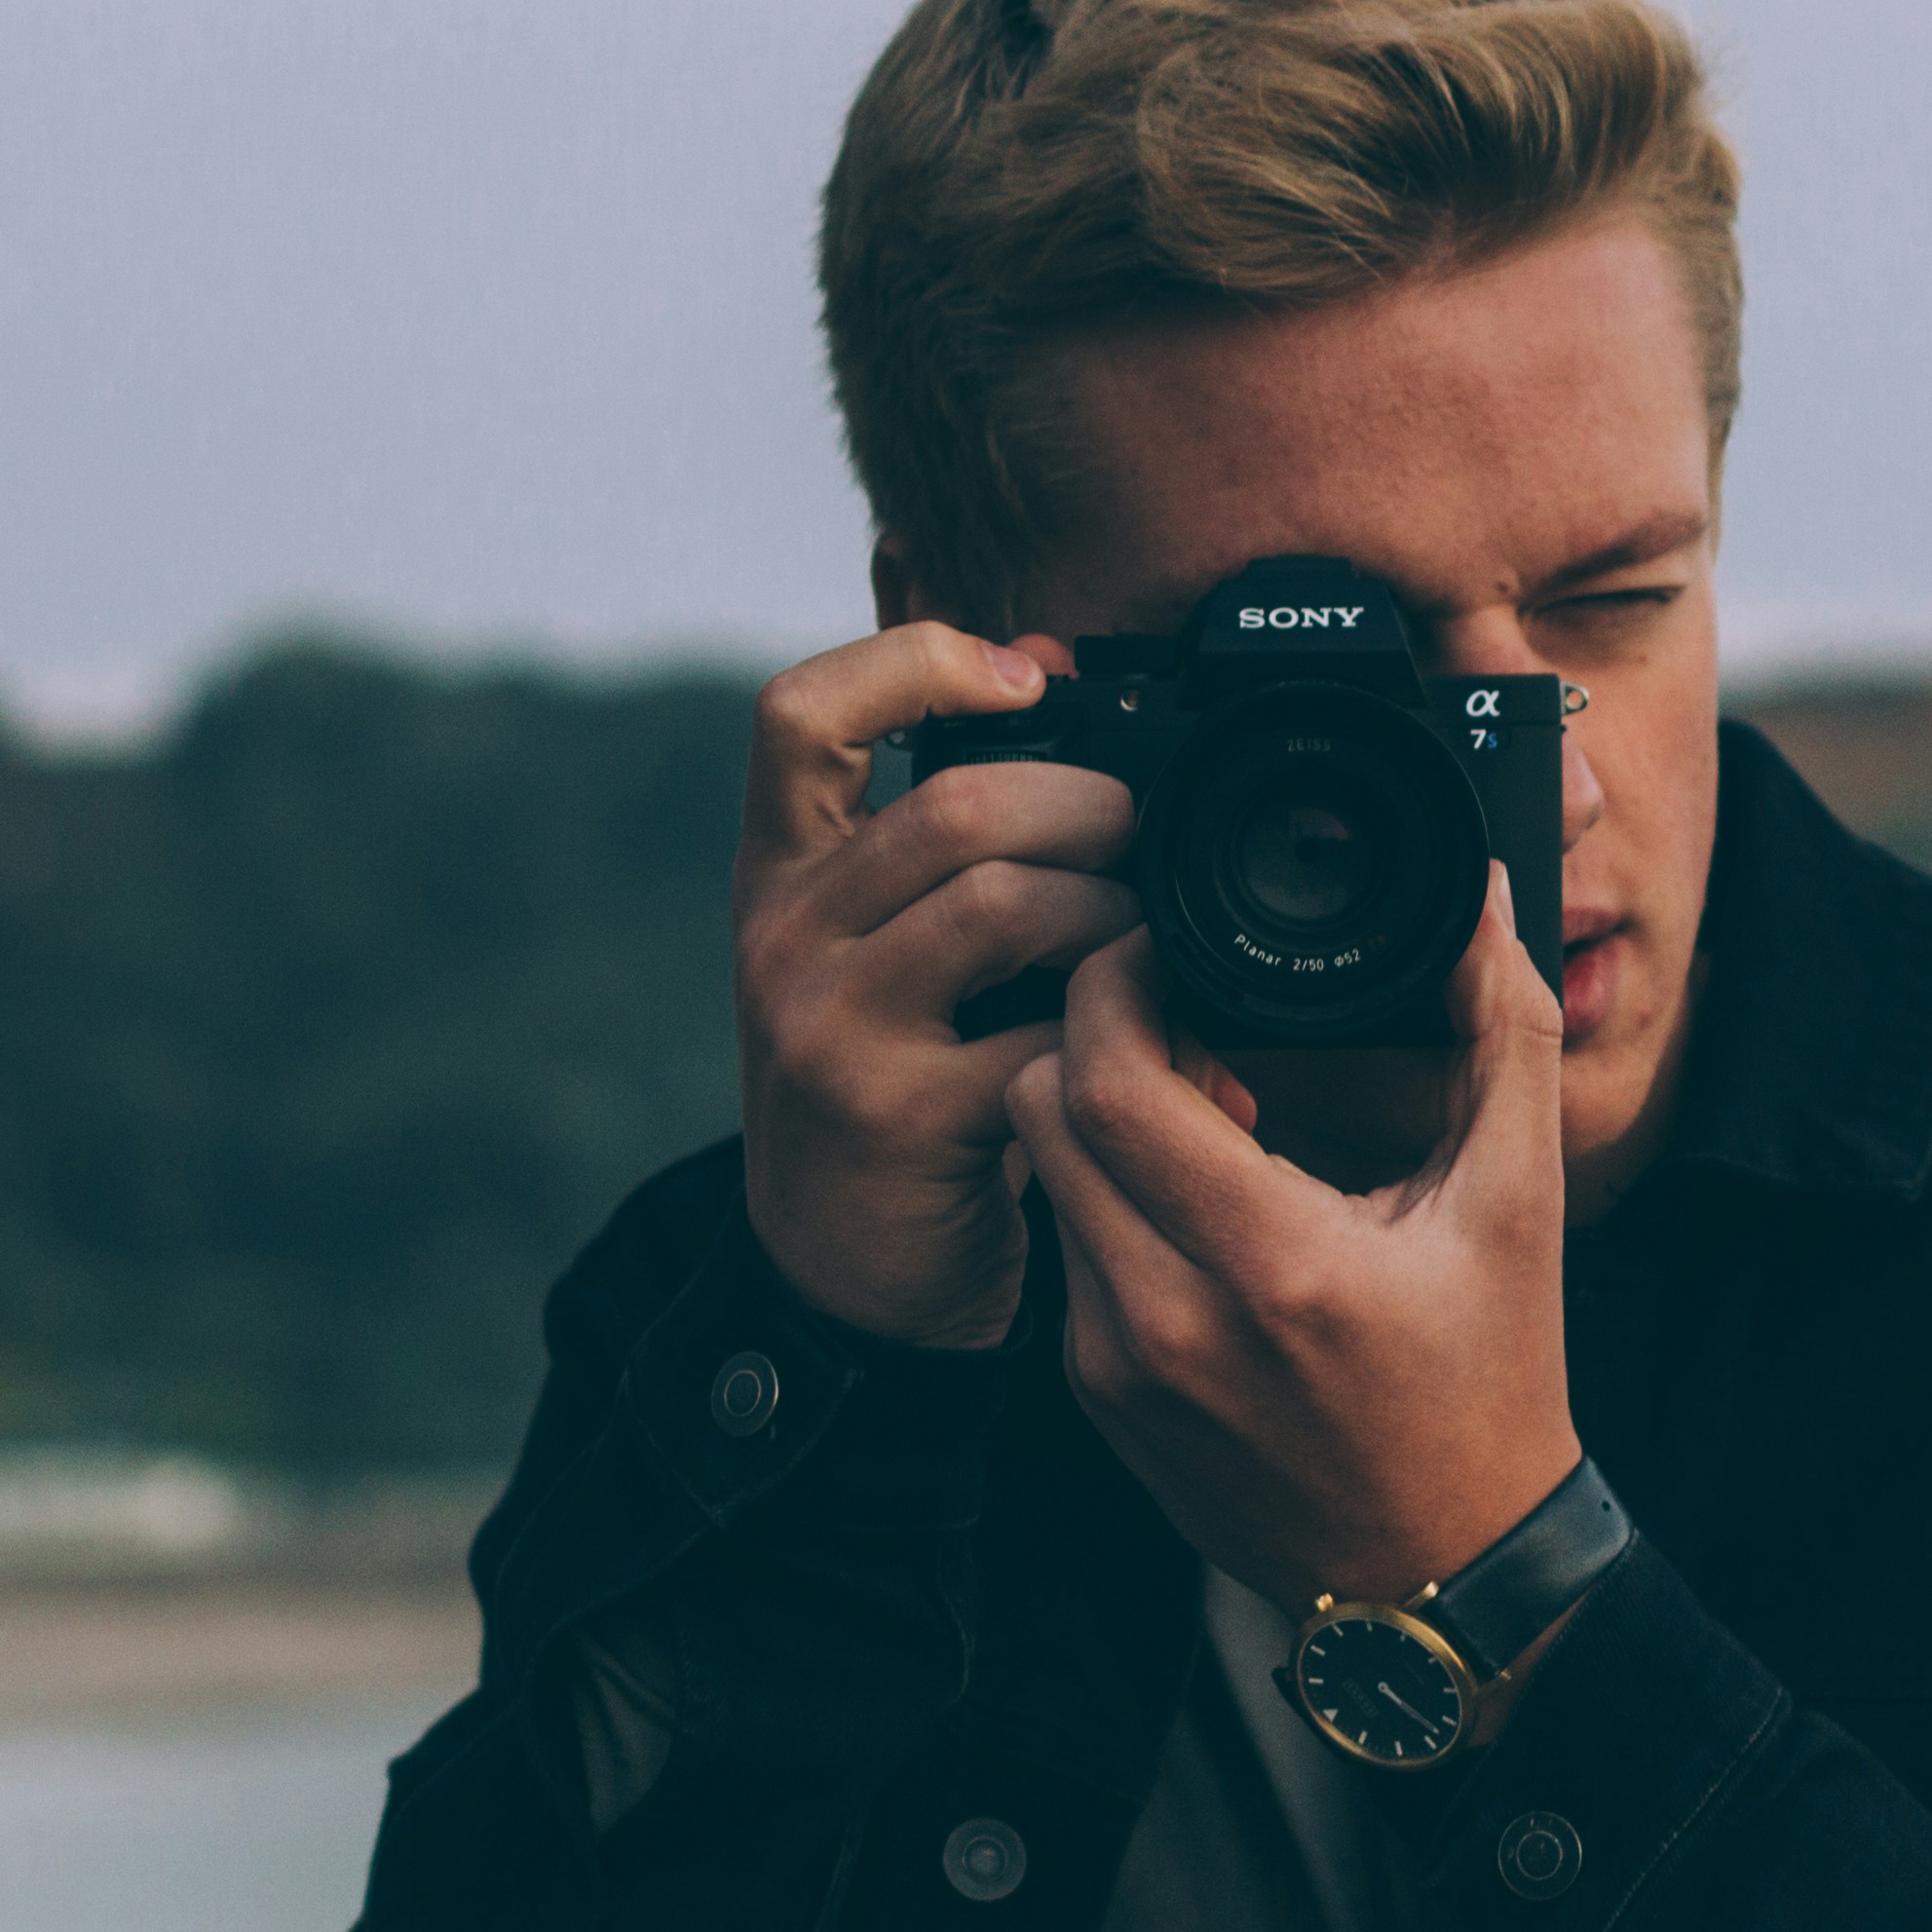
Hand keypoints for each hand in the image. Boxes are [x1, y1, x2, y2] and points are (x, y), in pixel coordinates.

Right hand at [735, 623, 1133, 1346]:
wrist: (842, 1272)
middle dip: (1090, 809)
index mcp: (783, 873)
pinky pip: (1040, 1036)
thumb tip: (1049, 659)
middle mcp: (785, 937)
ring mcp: (828, 1027)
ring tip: (1146, 948)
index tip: (1024, 677)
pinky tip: (1147, 1053)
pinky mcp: (892, 1116)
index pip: (799, 715)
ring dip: (1112, 917)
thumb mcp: (888, 945)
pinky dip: (1117, 1035)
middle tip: (1146, 843)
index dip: (912, 662)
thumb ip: (946, 827)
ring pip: (1004, 905)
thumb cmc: (897, 1081)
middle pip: (953, 807)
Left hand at [1005, 876, 1582, 1606]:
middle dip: (1094, 1038)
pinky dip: (1110, 1206)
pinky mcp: (1099, 1403)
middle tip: (1176, 1021)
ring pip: (1048, 1181)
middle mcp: (1170, 1322)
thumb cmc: (1487, 1386)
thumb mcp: (1517, 1205)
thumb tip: (1479, 907)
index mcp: (1274, 1265)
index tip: (1160, 951)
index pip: (1110, 1080)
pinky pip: (1066, 1256)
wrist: (1443, 1571)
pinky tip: (1195, 1210)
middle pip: (1045, 1114)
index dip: (1113, 986)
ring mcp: (1119, 1371)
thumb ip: (1503, 1036)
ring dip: (1100, 1123)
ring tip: (1203, 1116)